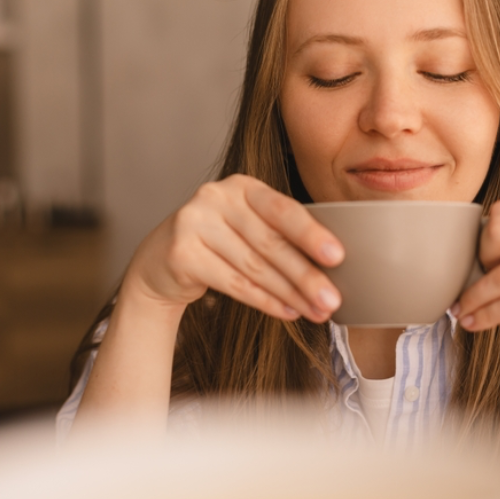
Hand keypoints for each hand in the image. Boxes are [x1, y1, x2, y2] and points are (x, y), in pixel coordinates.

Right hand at [124, 174, 343, 322]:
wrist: (161, 261)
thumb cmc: (220, 244)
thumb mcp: (250, 228)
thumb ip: (282, 236)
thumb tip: (330, 268)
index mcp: (243, 186)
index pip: (283, 210)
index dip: (312, 234)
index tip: (338, 256)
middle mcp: (216, 197)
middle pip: (270, 243)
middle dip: (306, 275)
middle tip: (332, 300)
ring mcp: (194, 223)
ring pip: (254, 267)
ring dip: (290, 293)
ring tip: (316, 311)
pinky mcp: (181, 254)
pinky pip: (233, 283)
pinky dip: (265, 301)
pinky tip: (288, 312)